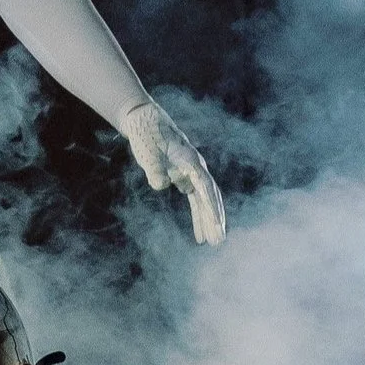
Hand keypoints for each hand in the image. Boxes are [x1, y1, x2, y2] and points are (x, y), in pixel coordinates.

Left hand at [118, 99, 226, 244]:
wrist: (145, 122)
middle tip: (219, 241)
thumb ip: (154, 168)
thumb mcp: (147, 151)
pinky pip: (196, 200)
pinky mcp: (184, 178)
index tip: (216, 224)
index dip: (211, 206)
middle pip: (210, 196)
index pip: (205, 187)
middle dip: (215, 219)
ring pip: (205, 200)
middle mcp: (195, 168)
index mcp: (190, 161)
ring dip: (208, 221)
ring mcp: (191, 173)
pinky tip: (199, 233)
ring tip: (212, 243)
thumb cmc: (147, 135)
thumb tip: (162, 184)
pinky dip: (198, 215)